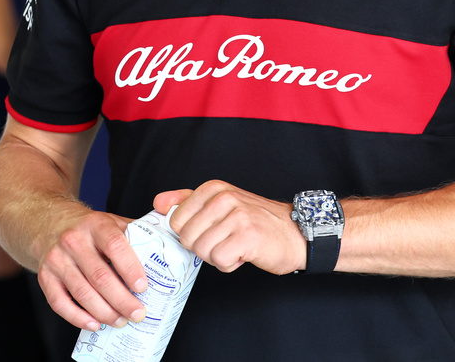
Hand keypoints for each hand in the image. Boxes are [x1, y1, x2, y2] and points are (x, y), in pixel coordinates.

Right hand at [37, 211, 148, 331]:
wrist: (51, 222)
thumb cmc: (89, 227)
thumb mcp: (112, 221)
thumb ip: (136, 233)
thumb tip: (166, 249)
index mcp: (96, 224)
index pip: (115, 245)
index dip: (130, 268)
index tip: (143, 287)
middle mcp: (74, 240)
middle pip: (100, 276)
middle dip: (122, 300)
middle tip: (138, 313)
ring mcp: (57, 259)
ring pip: (82, 292)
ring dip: (104, 312)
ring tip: (120, 320)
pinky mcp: (45, 276)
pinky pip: (59, 302)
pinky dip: (77, 317)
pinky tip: (94, 323)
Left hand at [155, 181, 305, 274]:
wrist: (296, 232)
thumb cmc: (256, 221)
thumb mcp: (221, 203)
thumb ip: (188, 201)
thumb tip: (158, 203)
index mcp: (213, 188)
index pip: (177, 221)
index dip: (192, 234)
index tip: (212, 231)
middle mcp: (224, 197)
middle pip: (187, 238)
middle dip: (204, 248)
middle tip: (225, 241)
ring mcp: (237, 215)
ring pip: (202, 251)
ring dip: (217, 257)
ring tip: (235, 246)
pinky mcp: (248, 236)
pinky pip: (219, 260)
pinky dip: (229, 264)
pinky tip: (242, 254)